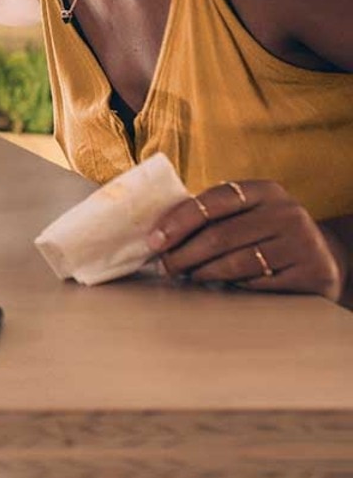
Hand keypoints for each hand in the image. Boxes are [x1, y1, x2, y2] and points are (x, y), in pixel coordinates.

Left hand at [146, 179, 348, 301]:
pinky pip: (258, 284)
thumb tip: (157, 232)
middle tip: (165, 266)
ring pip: (236, 263)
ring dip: (203, 272)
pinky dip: (234, 286)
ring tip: (188, 275)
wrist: (324, 256)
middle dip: (184, 254)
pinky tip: (224, 285)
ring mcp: (302, 243)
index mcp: (265, 191)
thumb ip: (212, 215)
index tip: (154, 240)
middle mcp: (287, 213)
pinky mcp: (311, 272)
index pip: (213, 201)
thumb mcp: (248, 213)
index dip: (178, 221)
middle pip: (220, 236)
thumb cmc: (268, 232)